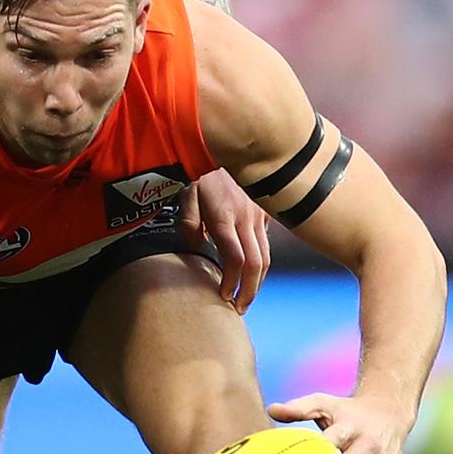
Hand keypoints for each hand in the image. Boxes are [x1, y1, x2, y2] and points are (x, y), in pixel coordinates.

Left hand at [179, 168, 270, 313]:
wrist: (226, 145)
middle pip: (257, 264)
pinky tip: (249, 271)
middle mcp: (246, 218)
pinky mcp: (265, 211)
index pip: (235, 259)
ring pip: (266, 256)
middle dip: (249, 291)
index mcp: (225, 217)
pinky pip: (266, 241)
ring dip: (258, 280)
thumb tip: (197, 247)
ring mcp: (259, 215)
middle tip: (239, 308)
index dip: (232, 282)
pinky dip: (260, 260)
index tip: (223, 296)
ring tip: (246, 296)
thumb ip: (189, 225)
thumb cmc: (199, 172)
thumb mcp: (186, 196)